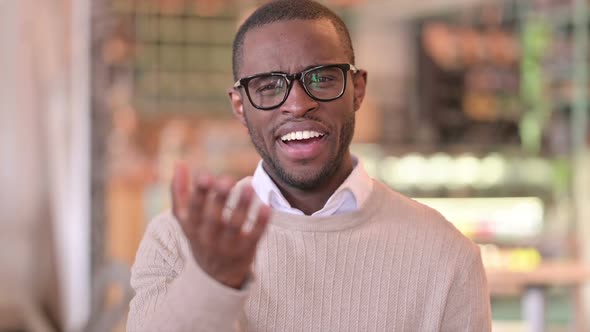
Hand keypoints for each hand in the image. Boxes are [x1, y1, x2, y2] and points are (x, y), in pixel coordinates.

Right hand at [171, 162, 270, 288]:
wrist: (215, 278)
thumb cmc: (200, 238)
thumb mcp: (185, 221)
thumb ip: (180, 193)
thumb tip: (179, 164)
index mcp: (192, 228)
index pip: (193, 211)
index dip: (199, 194)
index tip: (205, 176)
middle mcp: (208, 239)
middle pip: (213, 219)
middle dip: (219, 199)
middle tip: (227, 180)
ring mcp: (228, 247)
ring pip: (235, 226)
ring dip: (241, 206)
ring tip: (249, 186)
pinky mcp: (246, 252)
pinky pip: (254, 237)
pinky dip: (260, 223)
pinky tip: (266, 206)